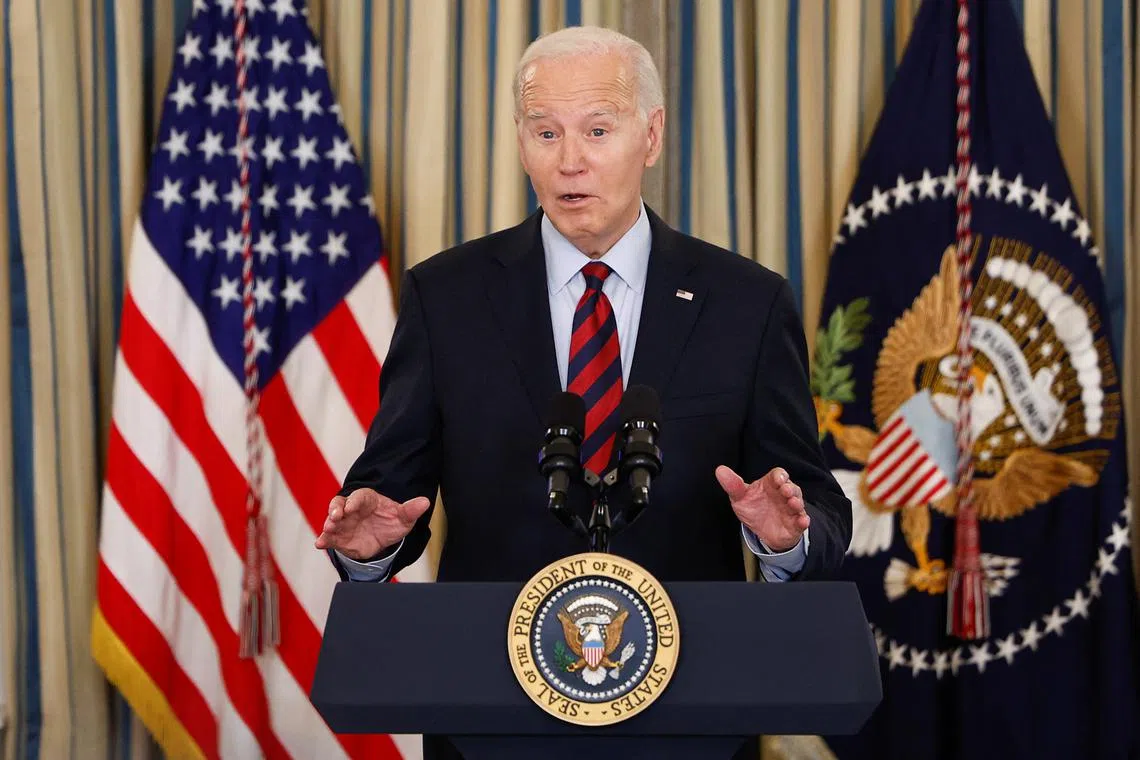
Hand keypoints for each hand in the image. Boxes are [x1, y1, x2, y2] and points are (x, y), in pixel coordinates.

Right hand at [314, 488, 430, 560]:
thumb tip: (425, 502)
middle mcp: (351, 509)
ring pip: (332, 520)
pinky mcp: (338, 537)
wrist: (383, 539)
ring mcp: (343, 523)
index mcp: (366, 499)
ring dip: (328, 524)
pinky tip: (320, 543)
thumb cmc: (391, 521)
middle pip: (339, 505)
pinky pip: (329, 537)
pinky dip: (323, 540)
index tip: (352, 507)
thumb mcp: (403, 517)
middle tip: (334, 517)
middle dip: (335, 510)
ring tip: (328, 529)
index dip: (354, 501)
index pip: (359, 497)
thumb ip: (411, 510)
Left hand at [715, 465, 809, 551]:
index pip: (779, 475)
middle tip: (785, 491)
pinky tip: (802, 521)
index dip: (779, 476)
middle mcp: (783, 495)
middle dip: (790, 488)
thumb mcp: (740, 497)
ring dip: (797, 502)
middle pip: (791, 487)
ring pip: (798, 502)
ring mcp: (791, 509)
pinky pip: (802, 521)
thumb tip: (720, 470)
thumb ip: (733, 485)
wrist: (762, 532)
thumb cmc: (753, 508)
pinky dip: (804, 521)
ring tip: (793, 504)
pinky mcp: (795, 524)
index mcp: (771, 484)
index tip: (778, 479)